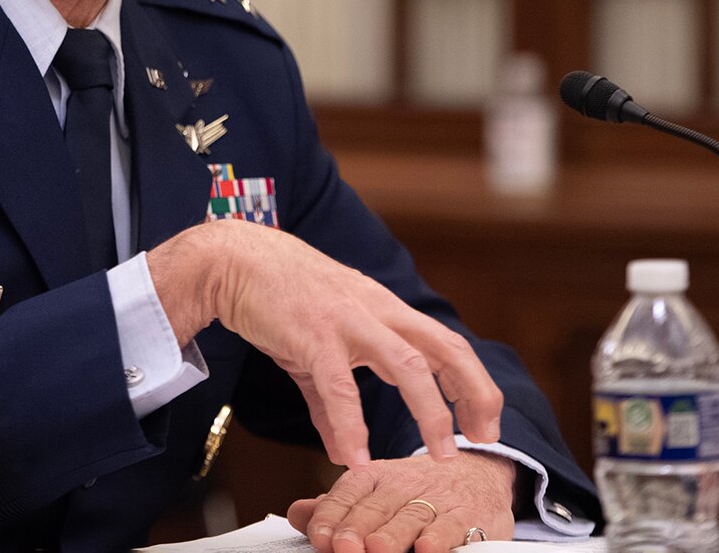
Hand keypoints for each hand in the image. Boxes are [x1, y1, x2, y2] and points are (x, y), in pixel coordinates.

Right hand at [146, 221, 503, 464]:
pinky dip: (352, 426)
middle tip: (486, 436)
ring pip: (409, 366)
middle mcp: (376, 311)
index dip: (472, 382)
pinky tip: (355, 459)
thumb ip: (332, 402)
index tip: (484, 422)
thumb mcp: (316, 347)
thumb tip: (344, 449)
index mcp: (383, 310)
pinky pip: (340, 387)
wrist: (232, 259)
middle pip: (446, 348)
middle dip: (474, 392)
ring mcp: (348, 320)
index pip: (445, 343)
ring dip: (431, 413)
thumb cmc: (277, 297)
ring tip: (442, 454)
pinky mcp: (313, 334)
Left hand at [286, 453, 516, 552]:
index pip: (348, 493)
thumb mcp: (374, 492)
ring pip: (411, 517)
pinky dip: (440, 538)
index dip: (332, 515)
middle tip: (341, 546)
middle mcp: (403, 485)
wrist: (475, 474)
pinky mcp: (468, 516)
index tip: (320, 536)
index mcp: (375, 477)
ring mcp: (436, 501)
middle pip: (376, 507)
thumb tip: (297, 513)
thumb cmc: (414, 491)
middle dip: (357, 528)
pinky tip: (426, 549)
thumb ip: (337, 506)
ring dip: (393, 534)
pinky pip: (453, 526)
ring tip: (376, 549)